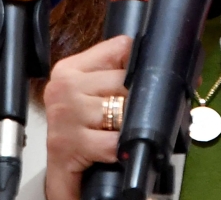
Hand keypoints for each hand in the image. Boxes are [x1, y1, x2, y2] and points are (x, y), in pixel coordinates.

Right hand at [43, 35, 131, 199]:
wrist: (62, 173)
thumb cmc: (81, 131)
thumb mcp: (92, 95)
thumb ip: (116, 73)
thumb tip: (159, 59)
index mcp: (69, 69)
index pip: (120, 48)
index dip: (138, 65)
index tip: (142, 80)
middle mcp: (63, 87)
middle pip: (124, 79)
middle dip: (136, 100)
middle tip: (132, 116)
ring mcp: (64, 115)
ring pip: (121, 109)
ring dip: (128, 126)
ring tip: (120, 133)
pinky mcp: (67, 144)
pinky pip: (112, 141)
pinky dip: (121, 149)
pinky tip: (115, 150)